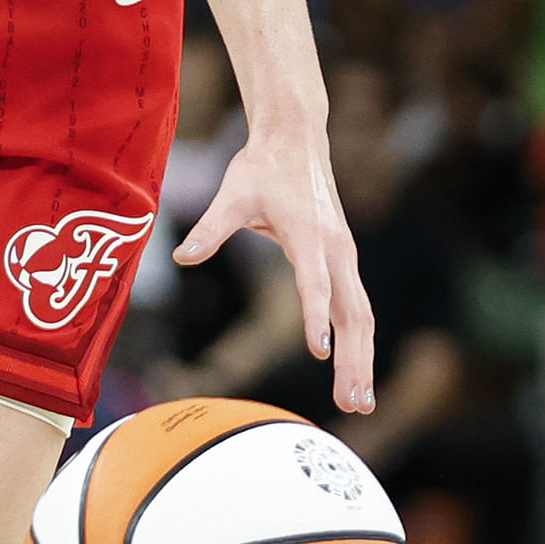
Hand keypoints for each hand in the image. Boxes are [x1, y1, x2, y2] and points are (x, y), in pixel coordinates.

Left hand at [171, 131, 375, 417]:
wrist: (296, 138)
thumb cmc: (261, 168)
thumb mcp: (231, 195)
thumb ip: (209, 229)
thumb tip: (181, 256)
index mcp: (311, 236)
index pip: (315, 284)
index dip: (316, 317)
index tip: (319, 351)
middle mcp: (338, 250)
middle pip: (353, 313)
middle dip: (354, 360)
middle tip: (353, 404)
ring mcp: (346, 256)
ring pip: (362, 315)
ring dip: (362, 359)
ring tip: (360, 403)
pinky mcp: (345, 260)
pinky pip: (357, 307)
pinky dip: (359, 340)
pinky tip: (355, 371)